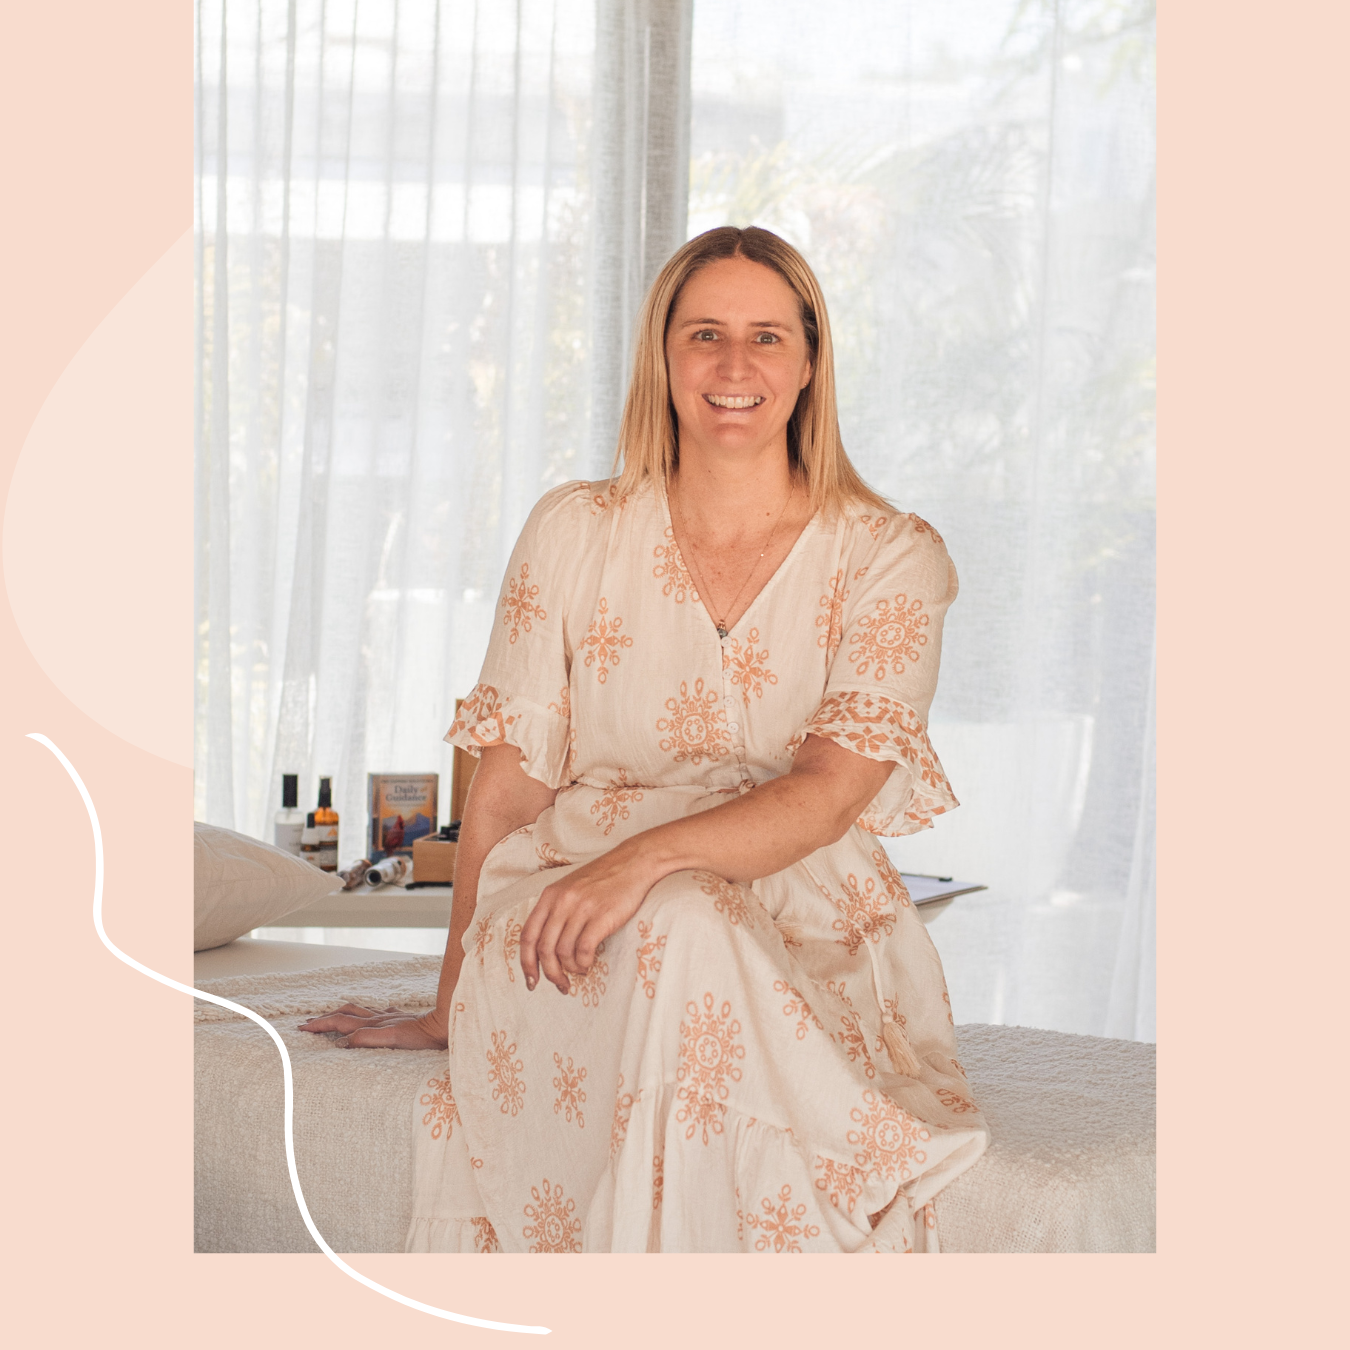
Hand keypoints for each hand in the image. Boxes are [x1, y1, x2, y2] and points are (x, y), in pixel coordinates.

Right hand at [297, 1002, 448, 1049]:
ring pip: (360, 1011)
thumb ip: (366, 1038)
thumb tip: (341, 1042)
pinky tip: (373, 1014)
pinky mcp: (402, 1020)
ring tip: (331, 1014)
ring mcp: (390, 1017)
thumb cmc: (423, 1038)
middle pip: (346, 1013)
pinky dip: (368, 1014)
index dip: (320, 1025)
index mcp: (374, 1024)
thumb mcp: (392, 1040)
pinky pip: (379, 1014)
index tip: (302, 1028)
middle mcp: (379, 1018)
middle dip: (325, 1017)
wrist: (446, 1026)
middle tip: (308, 1023)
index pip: (340, 1022)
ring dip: (342, 1012)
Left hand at [519, 842, 656, 994]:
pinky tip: (589, 964)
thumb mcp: (570, 888)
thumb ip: (555, 911)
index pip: (527, 935)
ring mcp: (581, 908)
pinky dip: (584, 963)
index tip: (532, 981)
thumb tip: (545, 948)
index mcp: (549, 896)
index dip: (526, 962)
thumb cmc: (602, 879)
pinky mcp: (601, 916)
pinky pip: (584, 949)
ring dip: (571, 969)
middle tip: (560, 985)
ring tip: (580, 970)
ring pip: (564, 952)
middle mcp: (561, 901)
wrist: (633, 863)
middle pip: (544, 949)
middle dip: (550, 973)